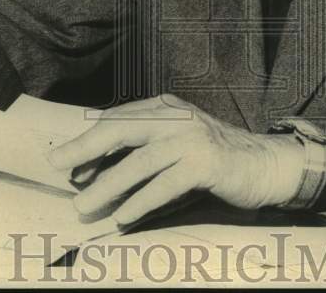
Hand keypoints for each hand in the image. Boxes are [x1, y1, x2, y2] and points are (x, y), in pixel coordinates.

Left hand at [47, 94, 304, 226]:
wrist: (267, 164)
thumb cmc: (215, 160)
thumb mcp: (175, 148)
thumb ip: (141, 153)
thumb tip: (91, 173)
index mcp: (166, 108)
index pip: (118, 119)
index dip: (88, 139)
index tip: (62, 158)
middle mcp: (178, 117)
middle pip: (122, 128)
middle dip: (86, 147)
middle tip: (58, 165)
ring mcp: (193, 138)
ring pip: (141, 160)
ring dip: (108, 185)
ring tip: (83, 205)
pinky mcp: (207, 162)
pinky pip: (166, 183)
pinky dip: (142, 201)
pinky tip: (124, 216)